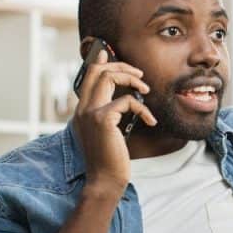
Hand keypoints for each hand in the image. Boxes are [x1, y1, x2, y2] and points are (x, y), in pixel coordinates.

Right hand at [73, 56, 155, 197]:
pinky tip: (150, 121)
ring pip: (109, 77)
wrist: (104, 180)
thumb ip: (108, 116)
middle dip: (122, 66)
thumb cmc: (109, 160)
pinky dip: (142, 108)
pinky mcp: (102, 119)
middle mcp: (82, 109)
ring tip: (146, 90)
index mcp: (82, 112)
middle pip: (98, 71)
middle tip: (139, 74)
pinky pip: (127, 101)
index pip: (87, 78)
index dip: (98, 62)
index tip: (107, 52)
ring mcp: (90, 113)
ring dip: (132, 79)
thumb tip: (120, 102)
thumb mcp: (106, 134)